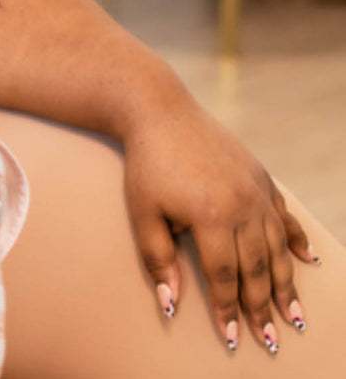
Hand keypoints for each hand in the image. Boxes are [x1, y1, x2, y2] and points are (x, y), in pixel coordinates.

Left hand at [123, 101, 315, 352]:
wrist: (161, 112)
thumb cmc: (146, 165)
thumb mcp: (142, 214)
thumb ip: (158, 259)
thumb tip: (170, 305)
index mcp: (211, 218)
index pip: (223, 277)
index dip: (228, 309)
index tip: (234, 338)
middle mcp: (243, 207)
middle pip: (258, 268)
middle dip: (264, 308)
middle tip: (271, 340)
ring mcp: (257, 192)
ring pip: (277, 247)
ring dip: (287, 283)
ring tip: (294, 315)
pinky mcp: (262, 178)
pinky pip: (285, 216)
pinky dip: (297, 240)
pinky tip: (309, 260)